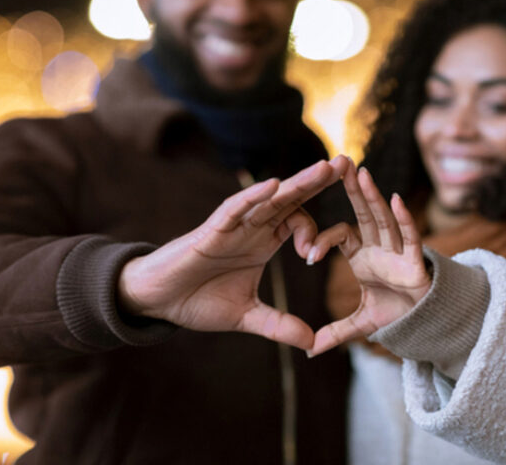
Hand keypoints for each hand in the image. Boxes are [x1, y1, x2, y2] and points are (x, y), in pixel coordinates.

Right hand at [117, 156, 348, 349]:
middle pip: (291, 199)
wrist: (158, 301)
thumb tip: (312, 342)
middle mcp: (252, 228)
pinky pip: (235, 209)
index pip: (298, 223)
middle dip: (318, 182)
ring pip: (270, 198)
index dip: (314, 233)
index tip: (314, 256)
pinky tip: (275, 185)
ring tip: (324, 168)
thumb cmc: (197, 300)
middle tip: (347, 163)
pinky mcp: (211, 231)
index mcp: (263, 242)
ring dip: (297, 183)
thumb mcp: (246, 316)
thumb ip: (279, 325)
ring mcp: (233, 226)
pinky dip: (254, 197)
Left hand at [306, 162, 430, 356]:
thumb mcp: (361, 323)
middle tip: (338, 163)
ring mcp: (399, 251)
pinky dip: (403, 219)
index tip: (307, 256)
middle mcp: (380, 247)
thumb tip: (309, 350)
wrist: (427, 326)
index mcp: (363, 255)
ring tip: (361, 173)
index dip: (323, 240)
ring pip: (384, 219)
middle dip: (352, 189)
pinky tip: (395, 199)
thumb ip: (336, 332)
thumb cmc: (396, 314)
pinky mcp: (416, 261)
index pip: (341, 235)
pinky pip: (409, 237)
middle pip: (363, 213)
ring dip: (373, 196)